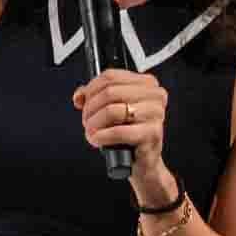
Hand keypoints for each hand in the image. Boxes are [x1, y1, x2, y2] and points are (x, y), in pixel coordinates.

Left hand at [74, 67, 172, 187]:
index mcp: (147, 84)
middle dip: (90, 109)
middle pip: (109, 93)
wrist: (142, 159)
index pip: (110, 76)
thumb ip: (94, 95)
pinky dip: (102, 137)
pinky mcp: (152, 134)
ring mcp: (156, 114)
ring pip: (112, 111)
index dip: (90, 90)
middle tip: (87, 122)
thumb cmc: (127, 132)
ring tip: (92, 132)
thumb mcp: (111, 107)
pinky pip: (118, 132)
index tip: (84, 102)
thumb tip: (80, 96)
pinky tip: (98, 140)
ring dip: (94, 125)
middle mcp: (155, 96)